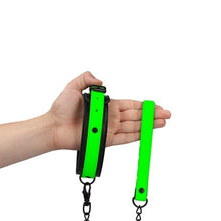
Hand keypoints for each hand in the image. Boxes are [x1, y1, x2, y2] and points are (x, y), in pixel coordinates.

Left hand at [49, 71, 170, 150]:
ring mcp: (108, 130)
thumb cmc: (60, 109)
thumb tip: (101, 80)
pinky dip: (136, 136)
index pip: (130, 105)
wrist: (53, 127)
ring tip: (163, 123)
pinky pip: (124, 139)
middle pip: (136, 117)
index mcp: (106, 106)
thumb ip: (86, 79)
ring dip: (149, 125)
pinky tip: (147, 134)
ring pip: (134, 127)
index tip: (156, 105)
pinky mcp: (104, 141)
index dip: (144, 105)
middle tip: (167, 114)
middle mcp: (109, 118)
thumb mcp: (72, 87)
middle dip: (152, 115)